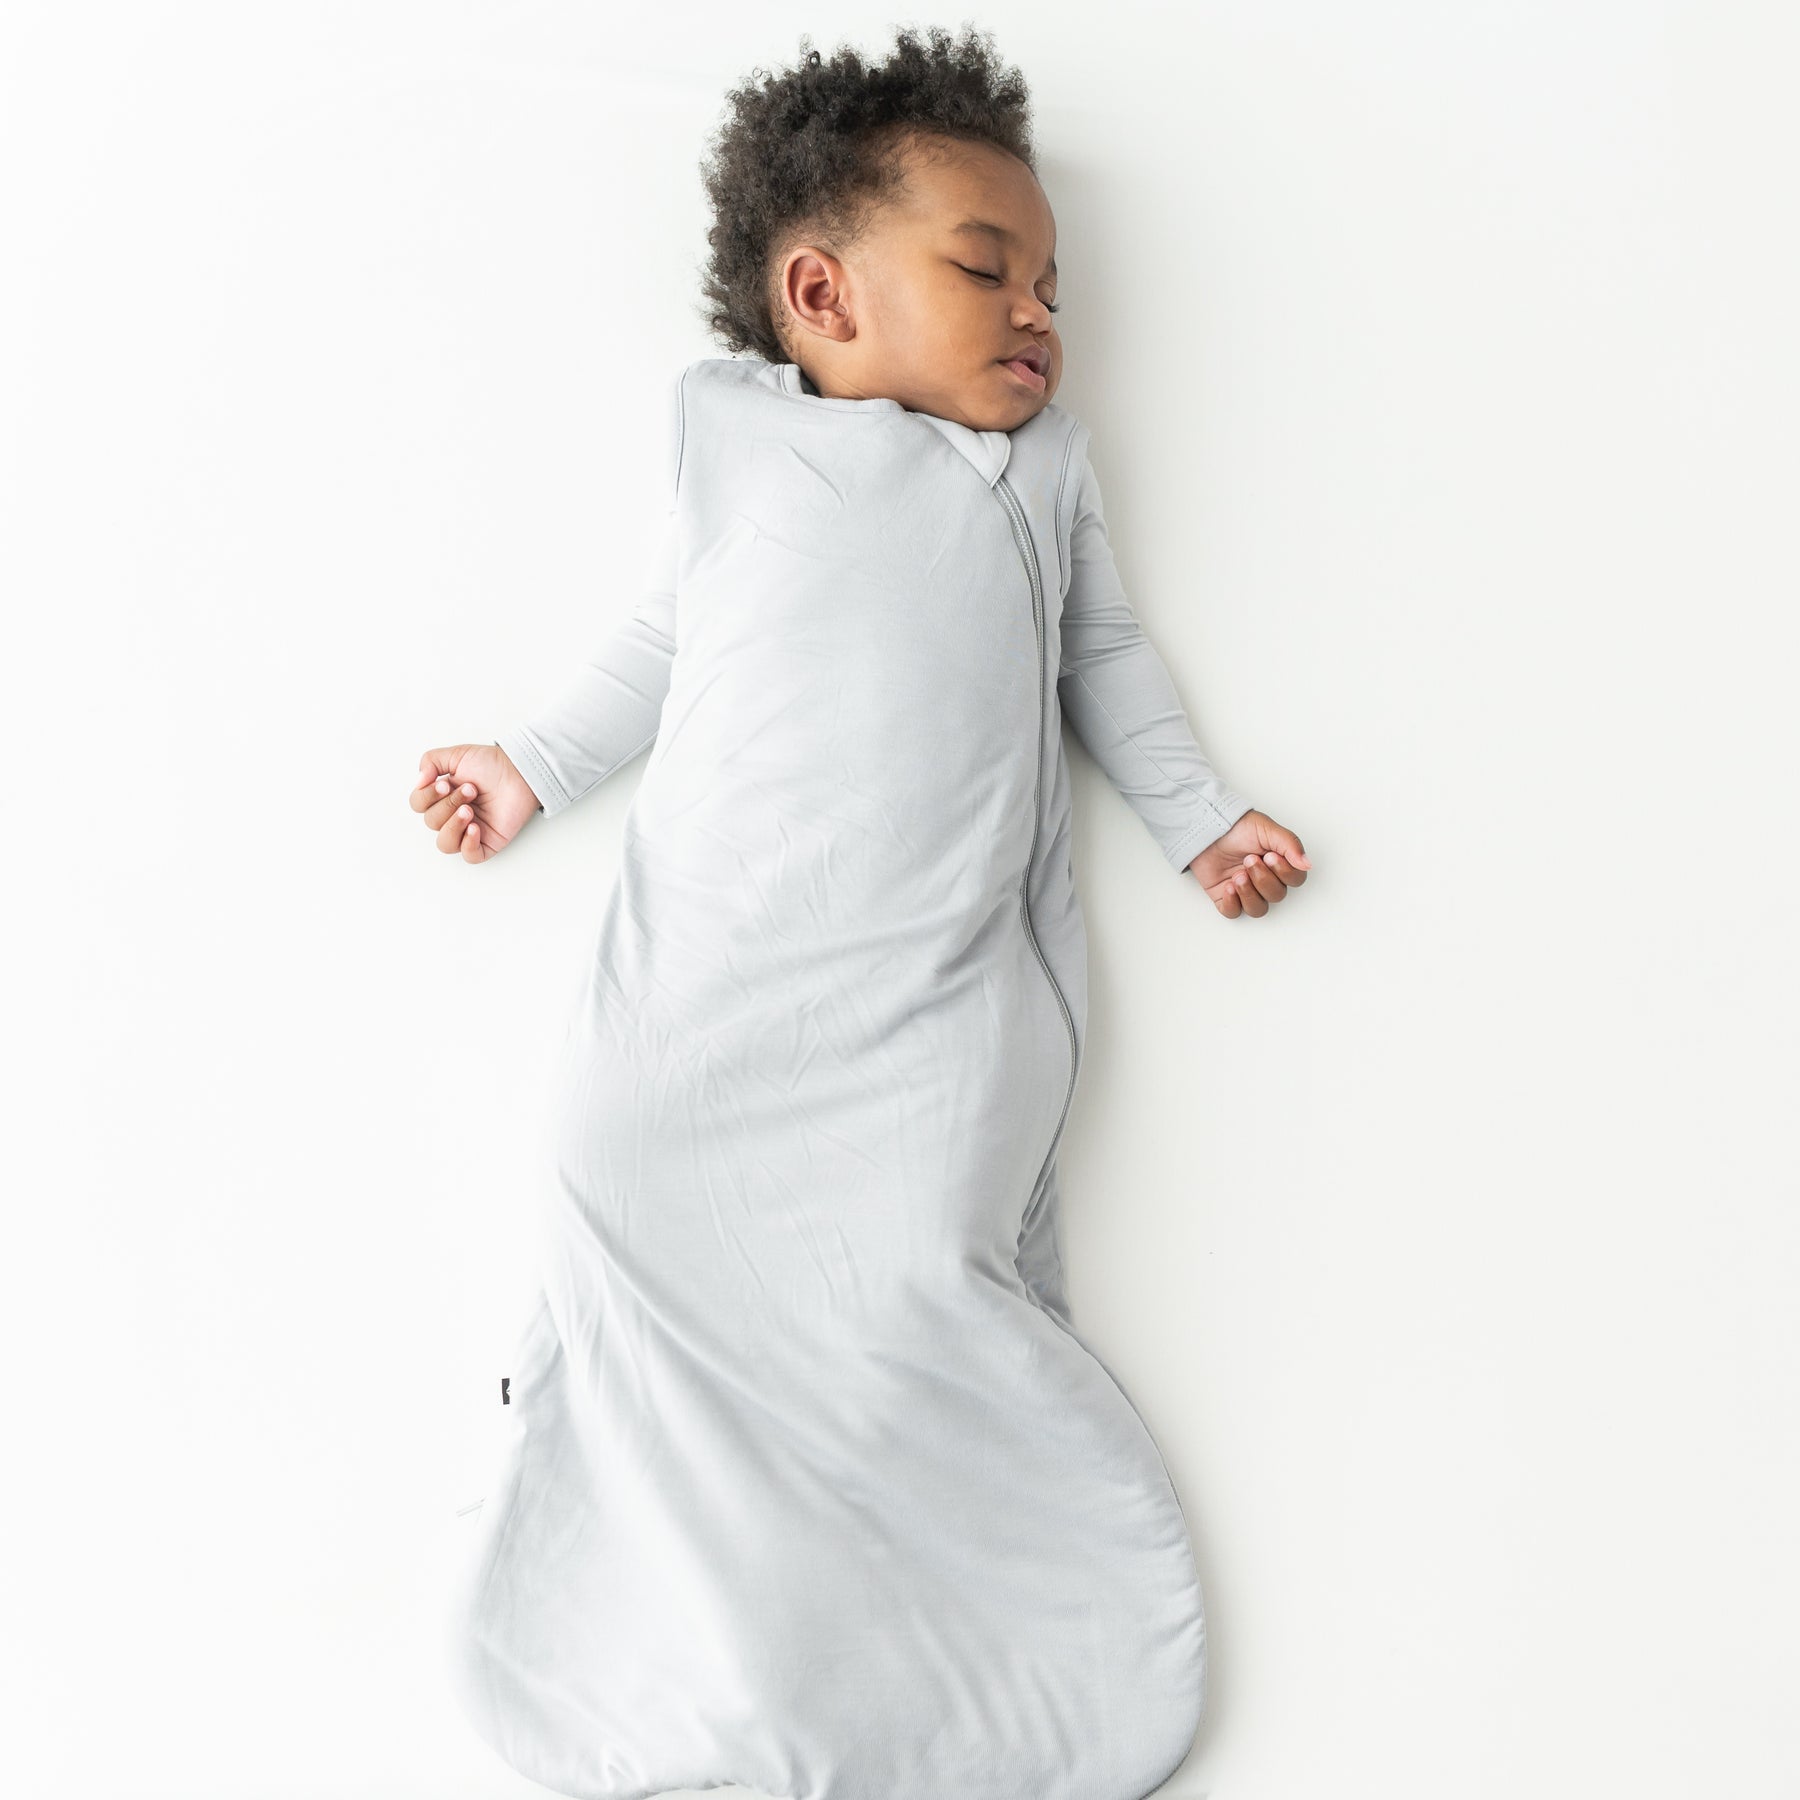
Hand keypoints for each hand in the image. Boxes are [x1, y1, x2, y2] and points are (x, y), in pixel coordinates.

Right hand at [409, 743, 538, 861]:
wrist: (520, 772)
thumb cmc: (492, 765)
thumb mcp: (456, 755)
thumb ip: (430, 762)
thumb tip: (419, 782)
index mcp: (442, 796)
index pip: (418, 805)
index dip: (427, 797)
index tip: (445, 784)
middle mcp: (452, 814)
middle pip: (431, 822)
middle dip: (448, 804)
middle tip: (470, 790)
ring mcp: (469, 830)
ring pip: (445, 844)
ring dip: (453, 826)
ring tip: (469, 810)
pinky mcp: (488, 842)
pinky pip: (470, 856)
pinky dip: (468, 845)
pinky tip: (475, 828)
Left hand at [1187, 810, 1310, 917]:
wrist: (1207, 828)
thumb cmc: (1237, 827)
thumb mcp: (1267, 828)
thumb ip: (1289, 844)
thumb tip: (1307, 864)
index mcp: (1279, 863)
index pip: (1295, 880)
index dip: (1285, 872)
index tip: (1270, 856)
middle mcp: (1265, 880)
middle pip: (1276, 895)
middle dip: (1263, 878)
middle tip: (1249, 860)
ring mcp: (1245, 890)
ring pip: (1258, 909)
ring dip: (1249, 893)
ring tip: (1238, 875)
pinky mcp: (1226, 897)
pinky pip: (1234, 913)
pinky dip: (1232, 903)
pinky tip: (1229, 886)